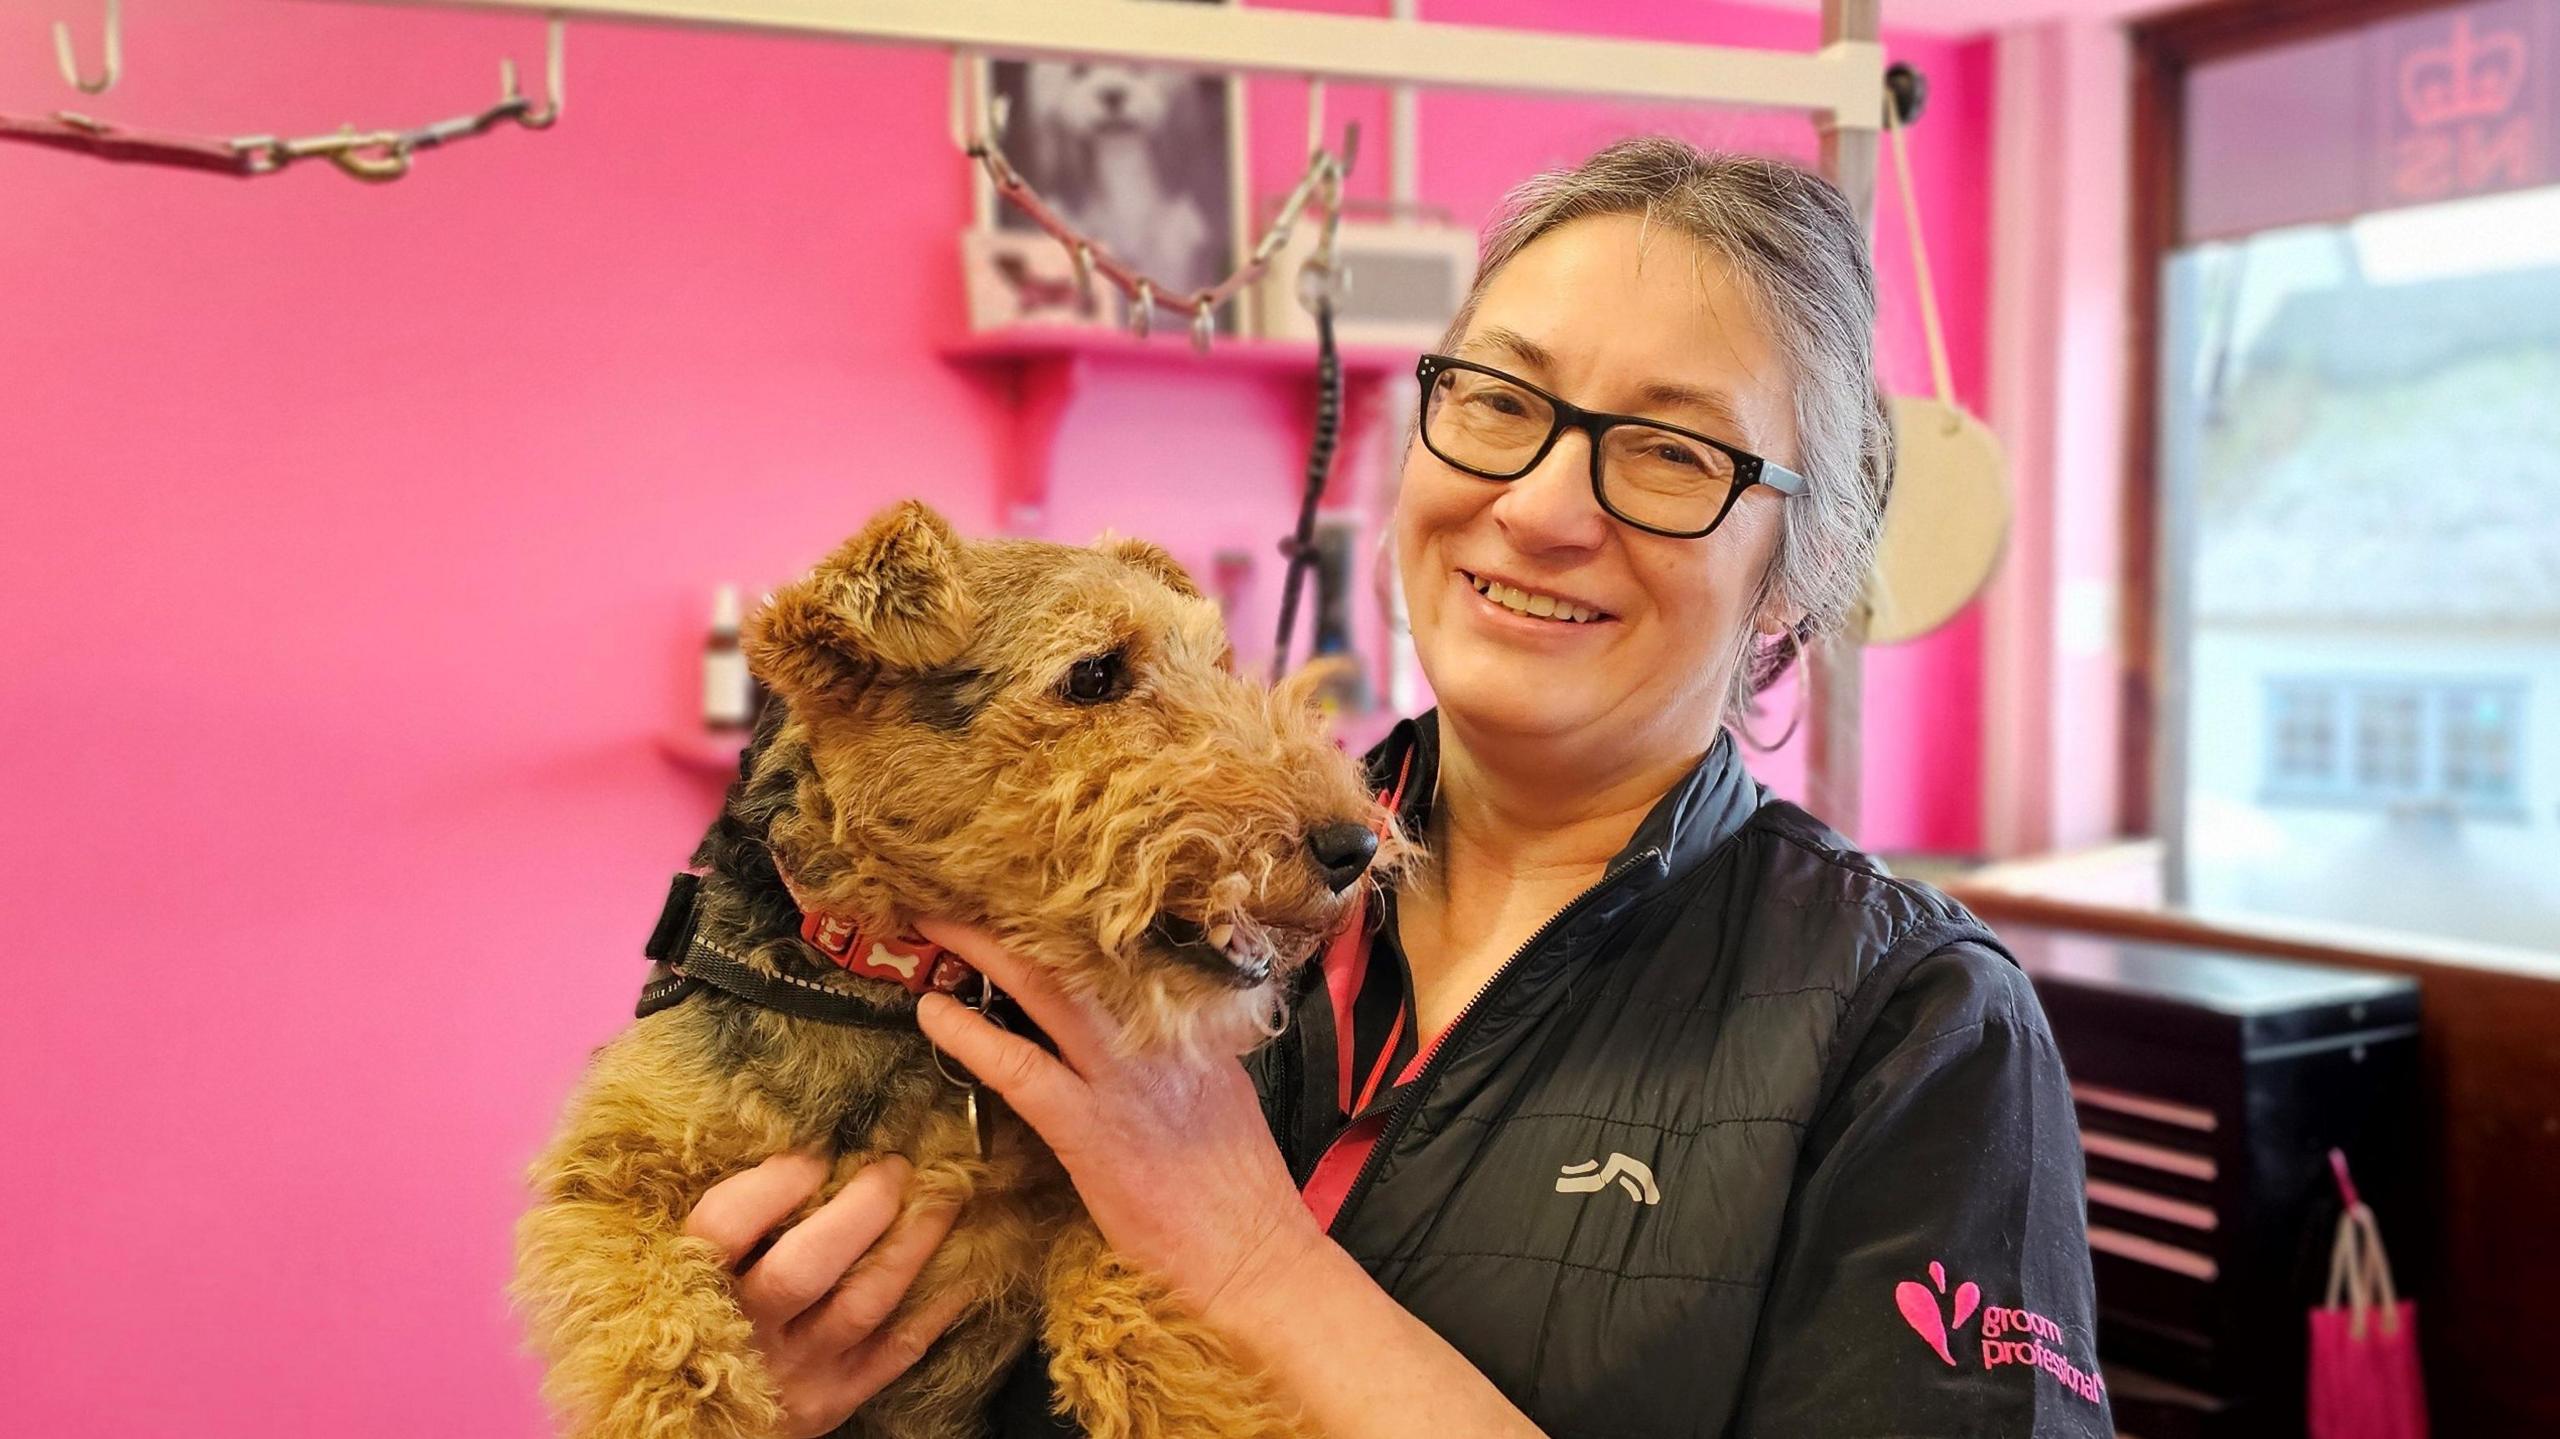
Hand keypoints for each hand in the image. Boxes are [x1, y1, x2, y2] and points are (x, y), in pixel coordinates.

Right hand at [682, 1152, 970, 1437]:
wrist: (694, 1418)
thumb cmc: (697, 1314)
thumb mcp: (685, 1268)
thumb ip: (727, 1219)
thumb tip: (793, 1138)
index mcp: (694, 1286)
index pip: (727, 1226)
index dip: (776, 1182)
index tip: (817, 1150)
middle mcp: (743, 1333)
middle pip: (805, 1267)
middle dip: (861, 1208)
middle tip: (894, 1166)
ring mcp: (793, 1373)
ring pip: (863, 1303)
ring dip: (912, 1244)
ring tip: (944, 1199)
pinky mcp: (833, 1401)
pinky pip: (897, 1351)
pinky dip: (936, 1306)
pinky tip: (964, 1266)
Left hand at [911, 919, 1326, 1332]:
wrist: (1253, 1255)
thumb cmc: (1238, 1192)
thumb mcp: (1222, 1094)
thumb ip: (1183, 1051)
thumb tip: (1145, 1029)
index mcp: (1193, 1024)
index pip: (1124, 954)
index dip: (1070, 922)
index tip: (1031, 898)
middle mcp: (1159, 1035)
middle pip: (1079, 955)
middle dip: (1018, 919)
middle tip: (966, 887)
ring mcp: (1122, 1078)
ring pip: (1044, 992)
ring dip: (984, 954)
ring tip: (935, 925)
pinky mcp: (1090, 1128)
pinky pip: (1018, 1066)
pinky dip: (970, 1035)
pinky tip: (933, 1013)